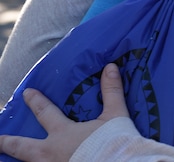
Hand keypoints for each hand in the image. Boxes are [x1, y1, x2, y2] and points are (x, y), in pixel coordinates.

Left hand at [0, 63, 127, 161]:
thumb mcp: (115, 115)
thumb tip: (110, 67)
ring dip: (17, 159)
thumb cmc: (113, 142)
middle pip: (21, 147)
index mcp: (63, 133)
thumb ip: (111, 92)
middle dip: (7, 142)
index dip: (35, 102)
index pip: (45, 113)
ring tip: (9, 158)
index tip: (27, 93)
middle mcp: (50, 153)